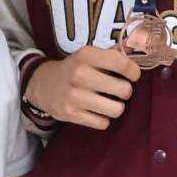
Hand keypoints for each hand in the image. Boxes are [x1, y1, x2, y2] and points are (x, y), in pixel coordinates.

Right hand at [25, 46, 140, 129]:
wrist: (43, 85)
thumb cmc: (74, 69)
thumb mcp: (88, 56)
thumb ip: (111, 54)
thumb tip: (134, 53)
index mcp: (86, 56)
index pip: (122, 64)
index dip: (133, 72)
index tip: (132, 76)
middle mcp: (81, 74)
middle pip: (124, 90)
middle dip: (125, 92)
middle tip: (118, 91)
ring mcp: (75, 96)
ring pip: (116, 110)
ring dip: (116, 108)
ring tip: (109, 103)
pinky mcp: (72, 114)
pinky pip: (103, 123)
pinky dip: (103, 119)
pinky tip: (96, 112)